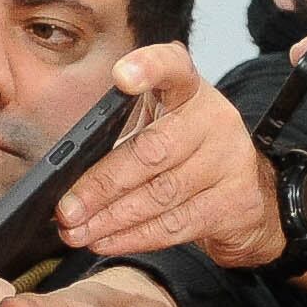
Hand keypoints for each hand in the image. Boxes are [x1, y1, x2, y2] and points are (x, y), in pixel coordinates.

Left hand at [52, 46, 282, 268]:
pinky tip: (106, 240)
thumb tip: (65, 175)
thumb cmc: (182, 151)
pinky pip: (176, 225)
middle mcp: (214, 118)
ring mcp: (230, 161)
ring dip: (111, 218)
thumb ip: (119, 134)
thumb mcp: (156, 125)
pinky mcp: (236, 202)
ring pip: (161, 194)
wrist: (241, 189)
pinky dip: (134, 237)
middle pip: (153, 151)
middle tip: (66, 208)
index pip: (172, 66)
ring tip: (77, 231)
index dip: (148, 68)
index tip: (120, 77)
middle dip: (102, 184)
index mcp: (187, 89)